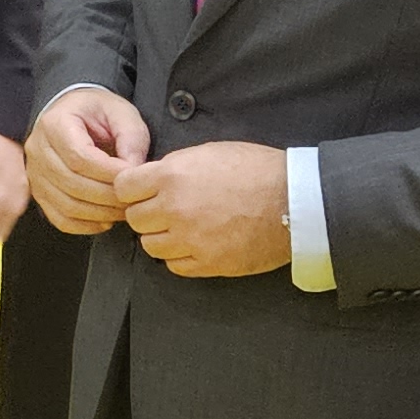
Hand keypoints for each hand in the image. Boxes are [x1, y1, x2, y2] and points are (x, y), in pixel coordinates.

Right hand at [26, 88, 152, 235]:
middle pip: (71, 183)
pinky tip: (105, 220)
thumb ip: (131, 138)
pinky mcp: (39, 193)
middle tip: (134, 198)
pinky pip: (59, 218)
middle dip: (107, 196)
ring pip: (65, 204)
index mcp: (55, 124)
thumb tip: (134, 171)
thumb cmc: (97, 112)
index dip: (108, 173)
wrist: (74, 113)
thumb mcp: (121, 113)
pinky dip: (84, 225)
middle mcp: (38, 150)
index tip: (132, 178)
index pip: (79, 157)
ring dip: (99, 213)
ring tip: (123, 210)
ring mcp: (35, 174)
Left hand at [124, 140, 292, 278]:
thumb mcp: (210, 152)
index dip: (132, 189)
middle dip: (147, 214)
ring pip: (151, 246)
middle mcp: (175, 208)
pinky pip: (175, 265)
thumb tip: (152, 181)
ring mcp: (190, 239)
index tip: (142, 192)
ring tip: (184, 228)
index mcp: (173, 175)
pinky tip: (198, 243)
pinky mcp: (207, 263)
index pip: (123, 187)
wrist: (296, 200)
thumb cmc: (258, 170)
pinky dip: (181, 256)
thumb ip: (175, 167)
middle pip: (135, 219)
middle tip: (165, 211)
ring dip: (163, 237)